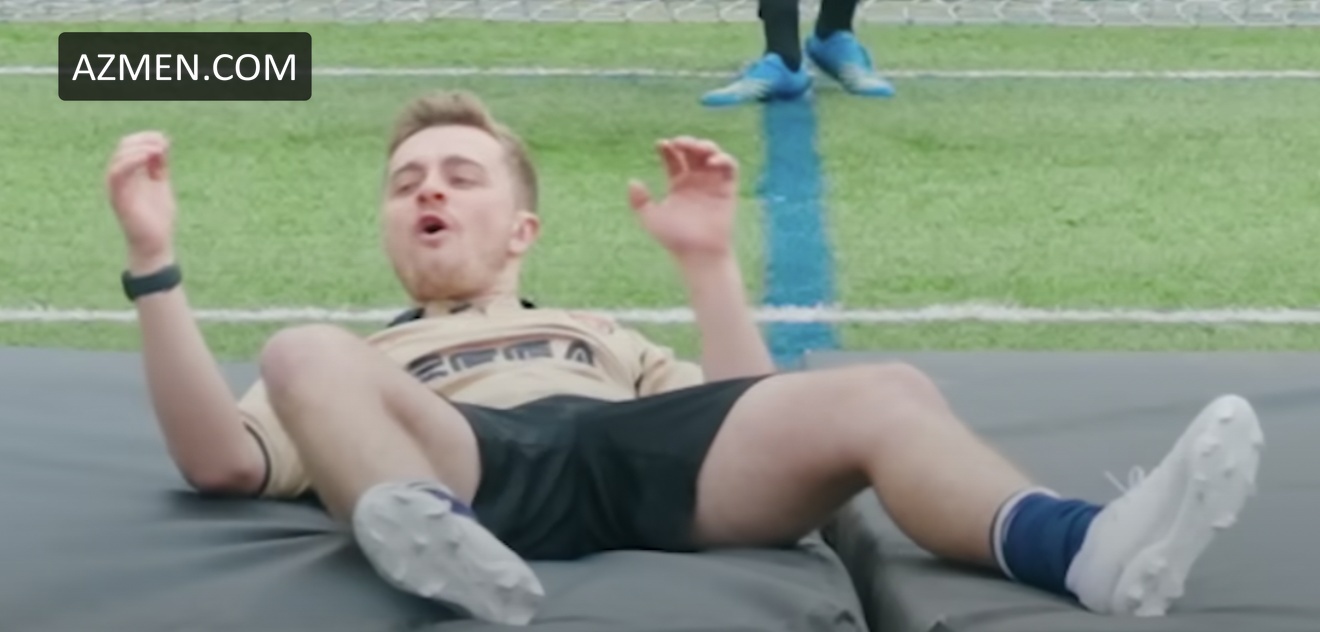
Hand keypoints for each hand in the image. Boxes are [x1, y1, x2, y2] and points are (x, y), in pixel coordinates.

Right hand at [105, 131, 177, 271]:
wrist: (156, 243)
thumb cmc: (158, 217)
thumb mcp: (162, 184)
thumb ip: (160, 165)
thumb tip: (163, 142)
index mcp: (129, 173)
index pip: (129, 145)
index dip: (146, 138)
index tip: (166, 139)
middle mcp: (119, 178)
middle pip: (123, 147)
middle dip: (144, 140)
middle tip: (164, 144)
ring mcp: (116, 187)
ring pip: (118, 157)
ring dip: (139, 148)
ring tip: (159, 149)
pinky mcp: (117, 197)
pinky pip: (117, 173)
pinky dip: (131, 161)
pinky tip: (149, 157)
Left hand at [628, 136, 738, 262]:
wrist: (698, 254)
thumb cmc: (675, 239)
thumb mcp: (651, 218)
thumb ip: (639, 201)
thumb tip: (632, 181)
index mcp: (677, 184)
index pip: (673, 158)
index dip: (668, 148)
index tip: (661, 144)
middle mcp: (695, 181)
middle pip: (693, 152)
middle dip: (687, 142)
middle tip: (679, 143)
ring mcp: (712, 184)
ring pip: (712, 155)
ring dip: (705, 146)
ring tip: (697, 148)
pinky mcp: (727, 189)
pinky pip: (730, 167)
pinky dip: (724, 159)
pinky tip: (711, 161)